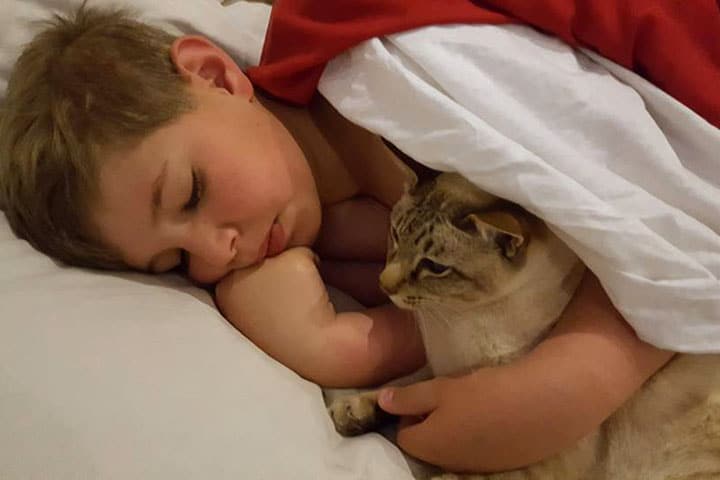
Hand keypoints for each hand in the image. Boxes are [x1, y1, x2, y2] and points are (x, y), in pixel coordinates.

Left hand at [378, 371, 508, 472]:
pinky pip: (478, 452)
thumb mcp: (441, 388)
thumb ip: (409, 397)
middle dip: (432, 422)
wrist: (542, 405)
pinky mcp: (501, 465)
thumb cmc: (484, 393)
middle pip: (428, 444)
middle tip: (451, 396)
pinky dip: (480, 436)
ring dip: (456, 429)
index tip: (428, 394)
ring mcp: (476, 467)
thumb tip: (382, 401)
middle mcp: (448, 463)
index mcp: (428, 446)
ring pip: (453, 449)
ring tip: (475, 404)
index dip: (411, 412)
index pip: (403, 434)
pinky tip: (495, 416)